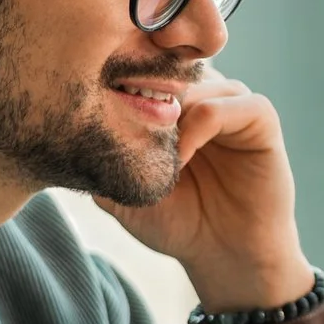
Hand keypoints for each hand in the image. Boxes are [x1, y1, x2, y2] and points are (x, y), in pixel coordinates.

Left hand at [97, 70, 311, 308]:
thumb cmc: (177, 223)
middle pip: (170, 66)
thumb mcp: (123, 191)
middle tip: (126, 129)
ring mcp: (234, 104)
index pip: (147, 66)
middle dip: (146, 94)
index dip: (124, 82)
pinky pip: (231, 102)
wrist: (223, 256)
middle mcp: (205, 96)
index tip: (101, 113)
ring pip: (198, 81)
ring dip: (173, 114)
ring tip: (157, 155)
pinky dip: (202, 125)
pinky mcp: (261, 119)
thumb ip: (100, 159)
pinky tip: (183, 158)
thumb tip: (62, 129)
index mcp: (174, 105)